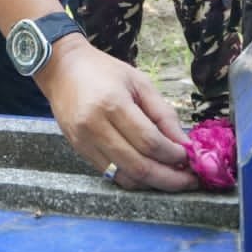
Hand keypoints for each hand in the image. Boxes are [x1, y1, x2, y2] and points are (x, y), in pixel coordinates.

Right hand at [34, 35, 196, 191]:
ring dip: (152, 183)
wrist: (61, 68)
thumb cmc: (103, 70)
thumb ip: (163, 114)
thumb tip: (184, 144)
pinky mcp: (79, 151)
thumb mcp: (139, 82)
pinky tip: (149, 173)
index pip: (150, 142)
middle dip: (169, 178)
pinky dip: (133, 178)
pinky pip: (110, 174)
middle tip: (190, 180)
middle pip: (139, 166)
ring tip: (172, 179)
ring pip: (125, 176)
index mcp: (113, 104)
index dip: (174, 155)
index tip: (190, 156)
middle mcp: (95, 127)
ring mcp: (84, 142)